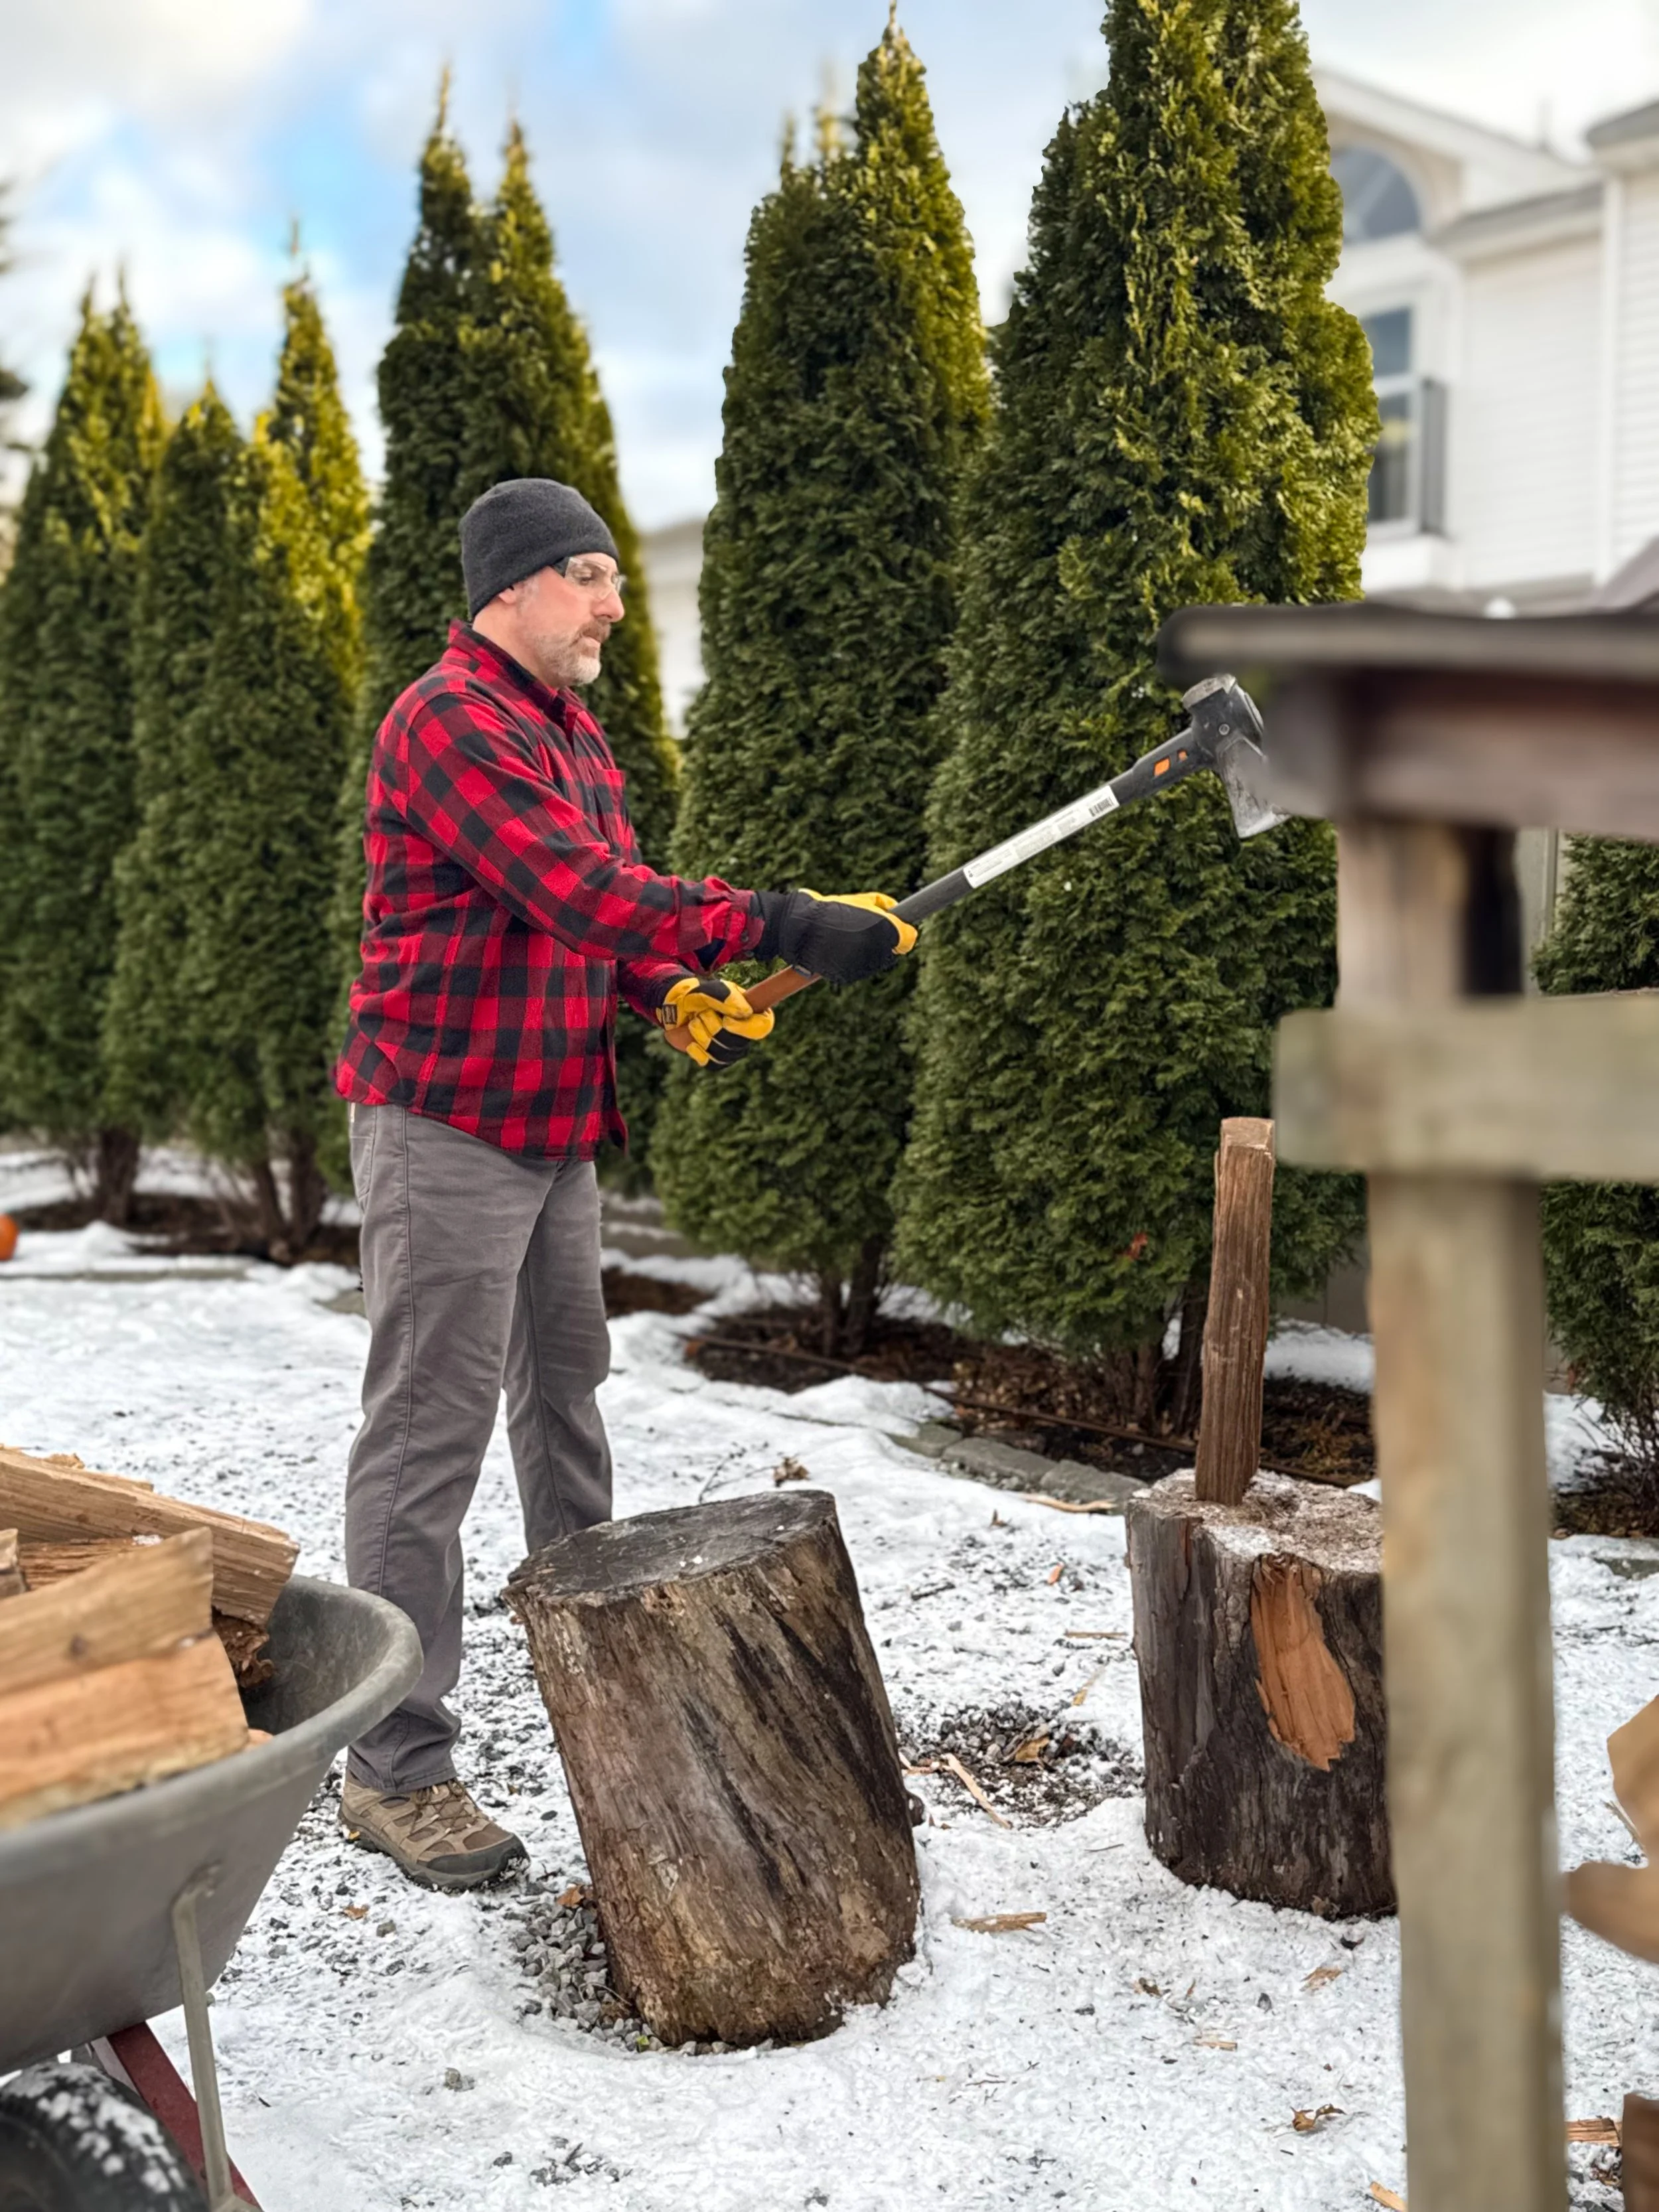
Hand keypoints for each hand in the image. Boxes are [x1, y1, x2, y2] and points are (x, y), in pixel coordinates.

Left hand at [658, 975, 774, 1068]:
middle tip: (702, 1013)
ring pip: (722, 1052)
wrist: (678, 1010)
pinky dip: (697, 1050)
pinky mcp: (718, 1061)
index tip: (726, 1019)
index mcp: (752, 1014)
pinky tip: (692, 1041)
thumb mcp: (709, 991)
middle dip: (713, 1026)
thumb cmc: (698, 998)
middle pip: (737, 1041)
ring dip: (702, 1034)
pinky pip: (711, 1062)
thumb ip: (726, 998)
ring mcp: (733, 1050)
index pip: (763, 1026)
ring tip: (695, 1022)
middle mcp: (746, 1034)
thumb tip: (746, 1013)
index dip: (745, 1027)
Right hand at [759, 890, 917, 984]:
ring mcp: (862, 965)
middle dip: (884, 943)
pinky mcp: (848, 976)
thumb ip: (881, 904)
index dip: (901, 931)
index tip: (895, 927)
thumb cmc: (830, 909)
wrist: (801, 928)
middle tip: (864, 931)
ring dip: (868, 953)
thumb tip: (894, 909)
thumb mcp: (860, 899)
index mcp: (883, 929)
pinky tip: (840, 949)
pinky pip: (859, 970)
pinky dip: (854, 962)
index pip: (908, 938)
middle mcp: (876, 950)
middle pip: (892, 953)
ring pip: (876, 962)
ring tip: (847, 938)